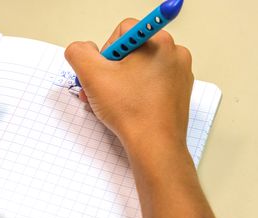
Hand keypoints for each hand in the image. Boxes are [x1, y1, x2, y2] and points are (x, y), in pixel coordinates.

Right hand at [65, 18, 193, 153]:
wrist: (154, 145)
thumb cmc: (131, 112)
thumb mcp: (92, 76)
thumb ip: (78, 53)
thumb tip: (81, 49)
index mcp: (158, 41)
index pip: (121, 32)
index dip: (105, 53)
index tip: (106, 73)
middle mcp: (174, 53)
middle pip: (131, 51)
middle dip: (111, 70)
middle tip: (105, 89)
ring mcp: (179, 74)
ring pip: (140, 68)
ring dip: (121, 82)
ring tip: (113, 101)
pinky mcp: (178, 92)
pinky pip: (151, 83)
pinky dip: (136, 91)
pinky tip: (127, 106)